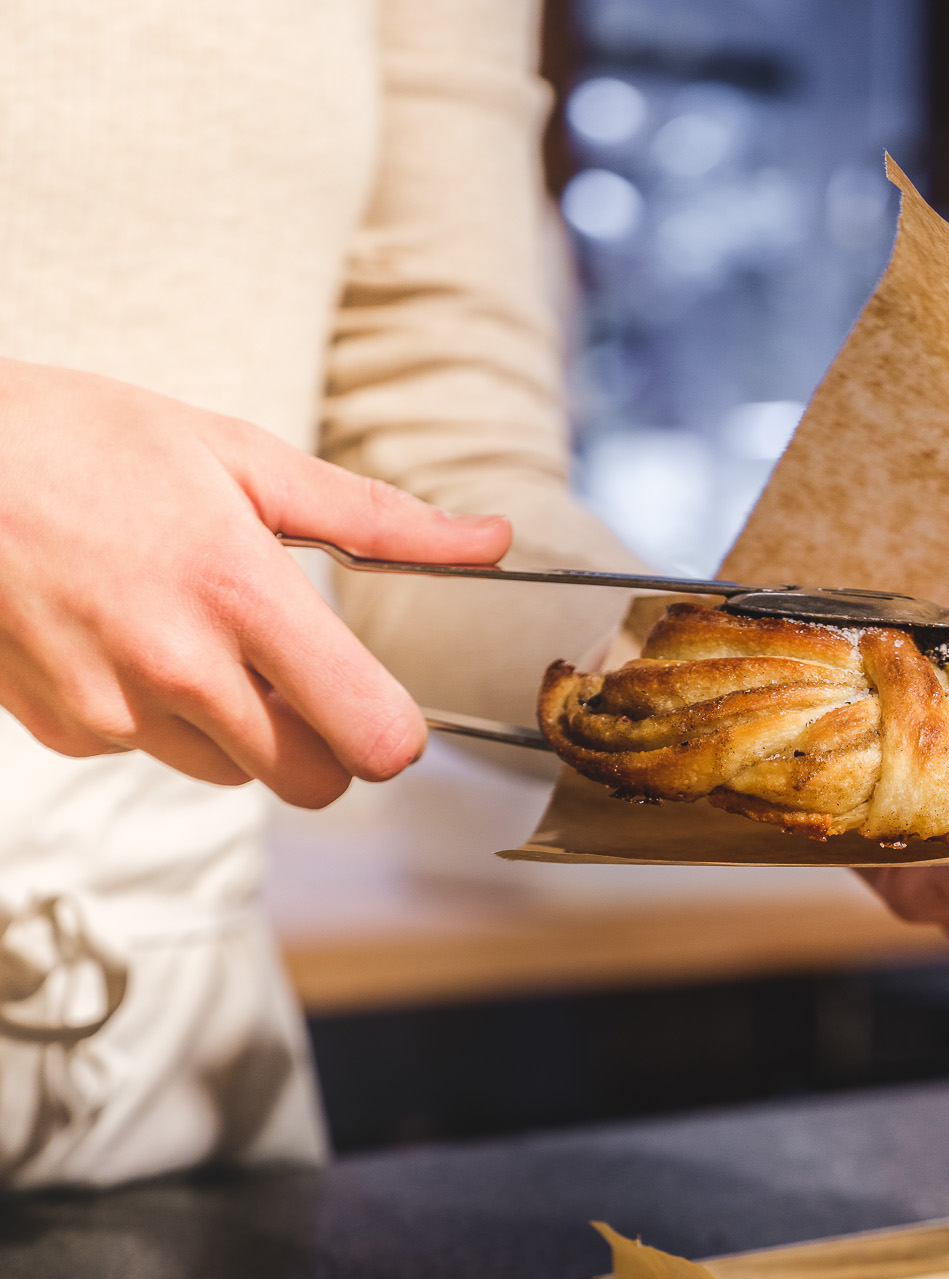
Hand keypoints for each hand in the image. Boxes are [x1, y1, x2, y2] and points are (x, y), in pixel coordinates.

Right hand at [0, 361, 512, 806]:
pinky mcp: (70, 732)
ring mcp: (118, 710)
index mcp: (239, 593)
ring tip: (183, 627)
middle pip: (313, 782)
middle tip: (288, 671)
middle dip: (321, 742)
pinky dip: (153, 712)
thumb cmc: (85, 440)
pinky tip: (114, 633)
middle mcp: (180, 669)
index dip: (393, 733)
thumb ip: (373, 517)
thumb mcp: (237, 454)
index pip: (371, 736)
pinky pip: (151, 750)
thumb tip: (491, 539)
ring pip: (233, 772)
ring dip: (234, 724)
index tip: (379, 703)